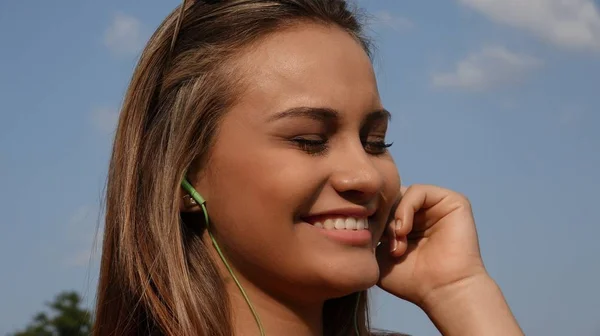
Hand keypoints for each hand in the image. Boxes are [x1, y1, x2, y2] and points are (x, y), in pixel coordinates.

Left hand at [376, 184, 486, 307]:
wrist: (443, 291)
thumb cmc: (412, 281)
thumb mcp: (380, 256)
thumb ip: (369, 234)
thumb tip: (355, 217)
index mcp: (407, 223)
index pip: (381, 205)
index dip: (371, 218)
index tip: (369, 240)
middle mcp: (423, 212)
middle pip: (390, 197)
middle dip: (382, 217)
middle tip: (383, 241)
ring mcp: (437, 205)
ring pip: (401, 193)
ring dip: (394, 216)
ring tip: (396, 238)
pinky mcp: (453, 201)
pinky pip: (418, 191)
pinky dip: (405, 208)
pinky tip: (404, 230)